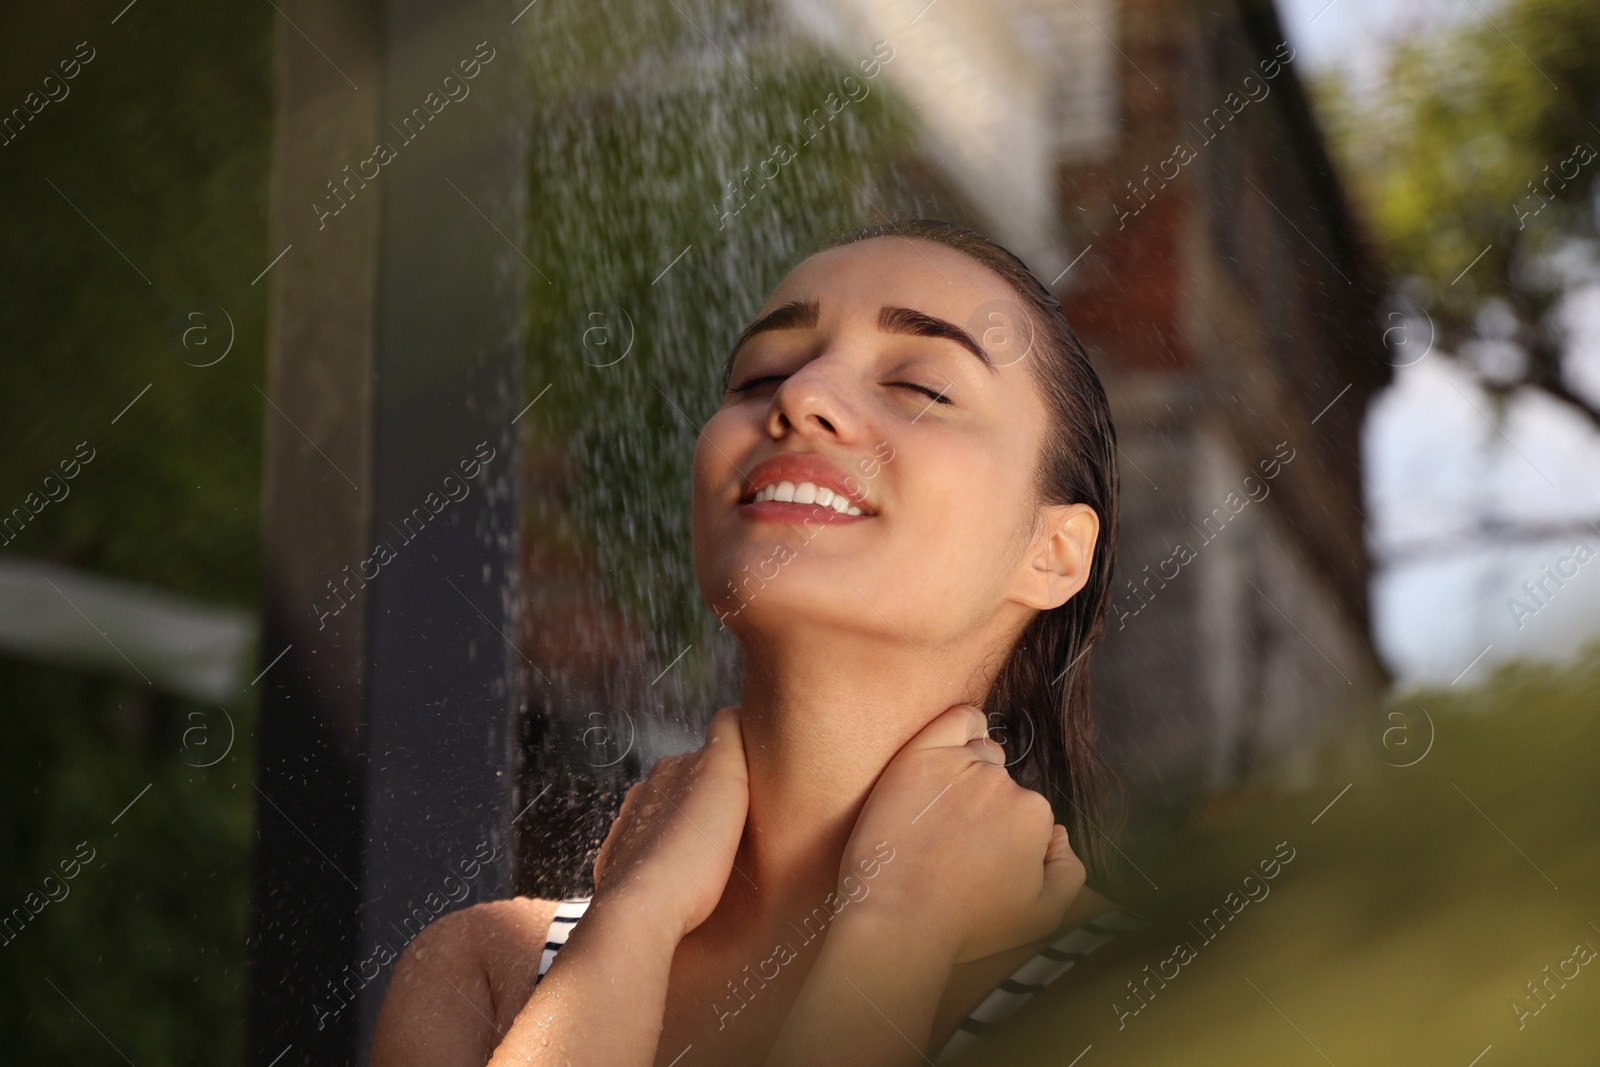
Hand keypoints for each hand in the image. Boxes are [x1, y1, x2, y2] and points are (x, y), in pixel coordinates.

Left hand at [590, 705, 749, 940]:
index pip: (703, 757)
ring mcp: (625, 838)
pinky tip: (681, 885)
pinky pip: (646, 864)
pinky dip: (663, 868)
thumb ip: (728, 735)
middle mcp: (640, 799)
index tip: (749, 794)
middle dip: (703, 805)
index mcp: (666, 772)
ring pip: (661, 827)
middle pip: (680, 792)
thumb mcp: (724, 776)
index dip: (729, 772)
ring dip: (683, 837)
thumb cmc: (691, 851)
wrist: (644, 914)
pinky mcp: (619, 875)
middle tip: (735, 829)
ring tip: (710, 861)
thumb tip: (734, 711)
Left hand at [835, 703, 1084, 964]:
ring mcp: (960, 764)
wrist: (898, 922)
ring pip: (979, 751)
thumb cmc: (965, 925)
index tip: (980, 854)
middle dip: (986, 803)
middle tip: (954, 838)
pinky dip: (965, 724)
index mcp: (1035, 814)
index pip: (1027, 808)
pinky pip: (957, 719)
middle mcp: (1002, 783)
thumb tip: (1060, 835)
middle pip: (1002, 779)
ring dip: (970, 769)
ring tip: (942, 809)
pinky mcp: (920, 756)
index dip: (1005, 833)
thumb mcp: (1042, 917)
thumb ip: (1071, 871)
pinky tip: (956, 743)